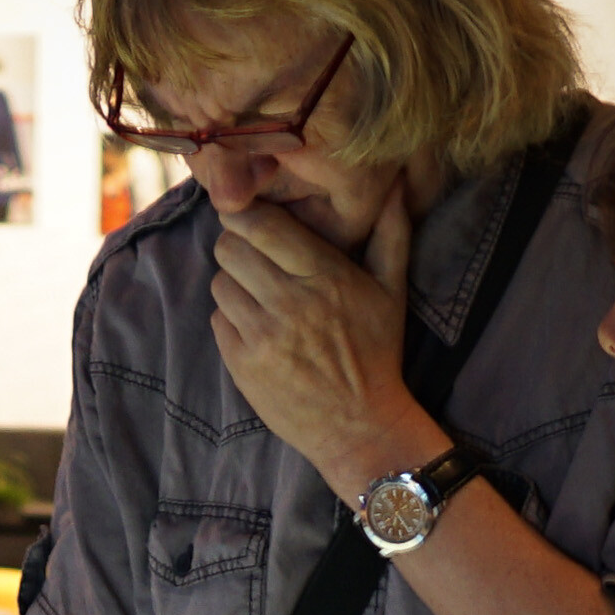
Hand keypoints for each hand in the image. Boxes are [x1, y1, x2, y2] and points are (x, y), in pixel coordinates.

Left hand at [209, 176, 429, 497]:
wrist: (359, 427)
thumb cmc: (377, 354)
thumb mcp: (392, 293)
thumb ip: (391, 235)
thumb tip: (397, 187)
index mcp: (326, 276)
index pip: (263, 225)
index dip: (247, 214)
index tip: (250, 218)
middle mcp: (291, 302)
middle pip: (230, 247)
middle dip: (237, 245)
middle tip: (252, 256)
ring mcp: (263, 336)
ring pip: (220, 282)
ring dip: (233, 284)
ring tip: (258, 295)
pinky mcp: (243, 365)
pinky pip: (217, 320)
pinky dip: (230, 320)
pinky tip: (257, 329)